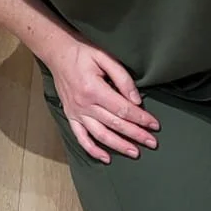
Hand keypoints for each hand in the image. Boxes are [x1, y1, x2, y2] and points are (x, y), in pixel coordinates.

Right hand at [43, 36, 159, 162]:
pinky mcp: (71, 116)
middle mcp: (84, 104)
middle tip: (152, 143)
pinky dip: (93, 150)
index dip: (140, 118)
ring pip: (101, 135)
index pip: (123, 109)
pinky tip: (106, 158)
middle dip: (136, 134)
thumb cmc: (82, 53)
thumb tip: (136, 100)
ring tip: (135, 153)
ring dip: (119, 146)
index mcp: (94, 89)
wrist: (57, 53)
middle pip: (115, 124)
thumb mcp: (104, 57)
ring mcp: (76, 113)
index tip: (154, 125)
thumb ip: (122, 78)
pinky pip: (81, 138)